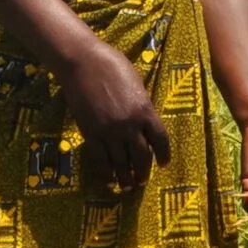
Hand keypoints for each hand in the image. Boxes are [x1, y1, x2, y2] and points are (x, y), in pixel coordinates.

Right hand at [62, 40, 171, 188]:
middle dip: (143, 172)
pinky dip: (106, 173)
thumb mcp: (136, 84)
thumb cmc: (111, 65)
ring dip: (125, 177)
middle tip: (142, 180)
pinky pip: (101, 160)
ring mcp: (110, 132)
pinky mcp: (91, 134)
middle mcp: (130, 125)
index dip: (163, 155)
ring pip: (122, 163)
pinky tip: (108, 180)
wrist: (83, 62)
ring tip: (127, 186)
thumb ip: (142, 105)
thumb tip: (143, 120)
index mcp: (145, 110)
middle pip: (142, 156)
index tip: (163, 164)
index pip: (161, 140)